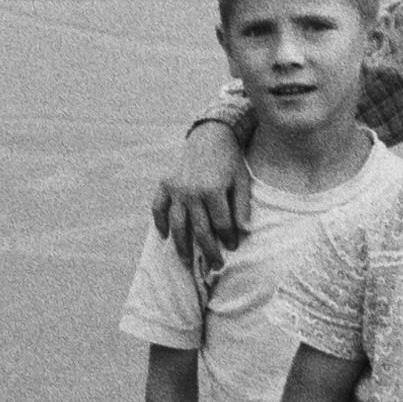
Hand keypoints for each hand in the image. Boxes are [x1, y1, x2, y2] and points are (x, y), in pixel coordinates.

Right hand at [153, 122, 255, 267]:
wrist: (209, 136)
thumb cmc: (229, 161)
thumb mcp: (242, 180)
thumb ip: (243, 206)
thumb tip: (244, 232)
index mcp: (213, 190)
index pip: (221, 225)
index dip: (228, 239)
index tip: (232, 249)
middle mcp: (191, 191)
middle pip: (199, 230)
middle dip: (208, 251)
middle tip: (216, 265)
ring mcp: (176, 188)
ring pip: (177, 224)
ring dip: (182, 246)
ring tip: (187, 262)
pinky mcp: (165, 184)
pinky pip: (158, 207)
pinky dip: (159, 223)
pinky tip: (164, 237)